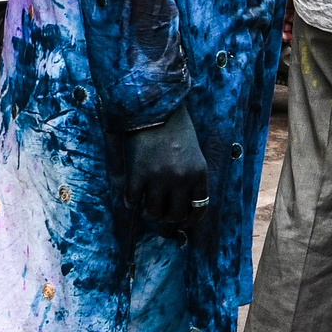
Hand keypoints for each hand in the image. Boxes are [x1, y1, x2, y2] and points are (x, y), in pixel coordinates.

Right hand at [121, 105, 209, 225]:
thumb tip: (182, 201)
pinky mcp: (138, 175)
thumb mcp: (193, 153)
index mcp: (199, 174)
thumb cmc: (176, 127)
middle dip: (168, 217)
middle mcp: (181, 179)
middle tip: (162, 212)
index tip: (183, 222)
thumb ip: (191, 176)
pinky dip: (131, 202)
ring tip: (146, 206)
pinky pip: (133, 201)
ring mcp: (159, 178)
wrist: (154, 108)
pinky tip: (131, 197)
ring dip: (149, 213)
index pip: (199, 209)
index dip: (190, 220)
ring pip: (154, 213)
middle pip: (176, 215)